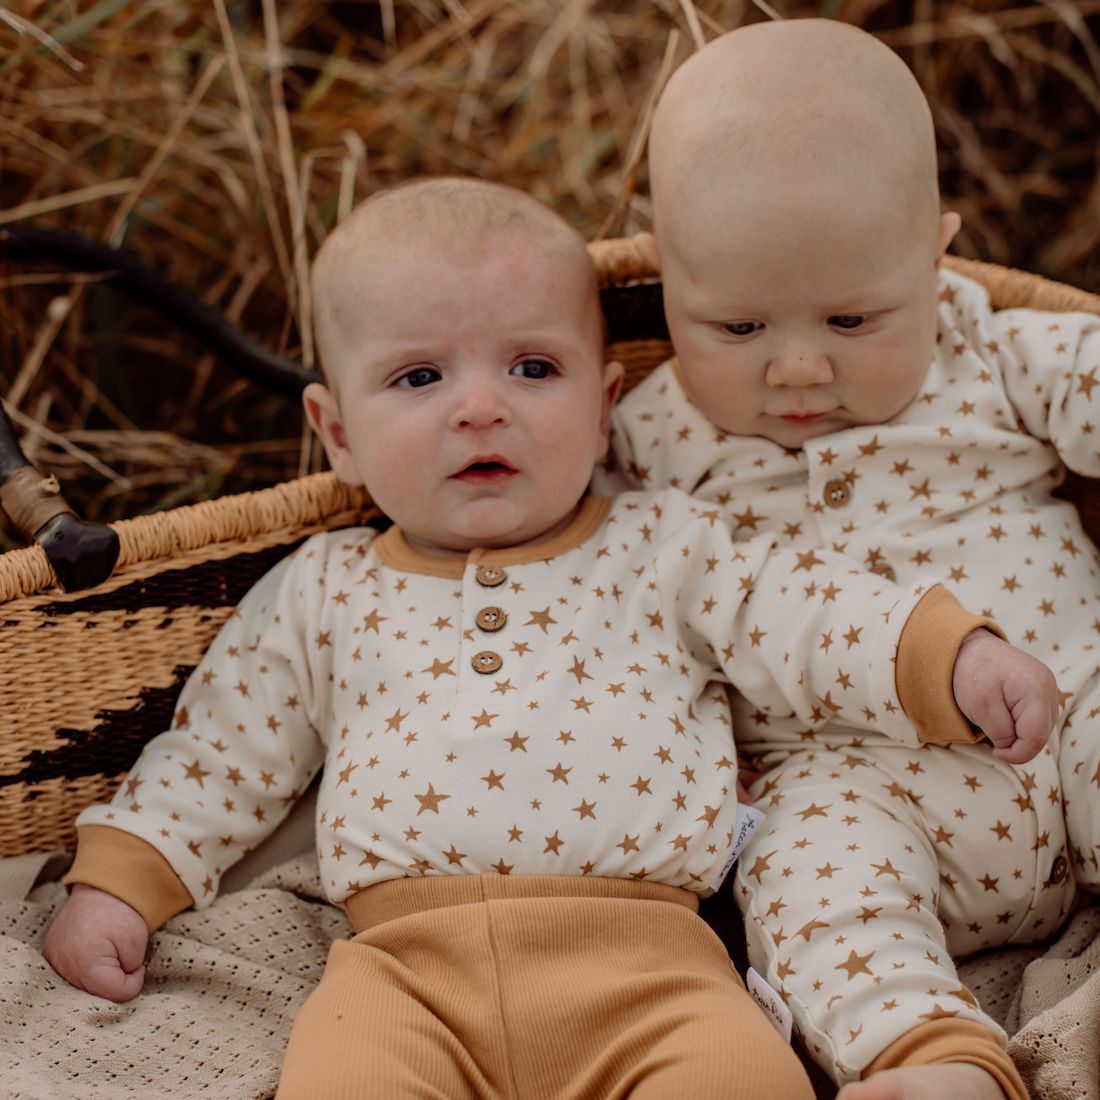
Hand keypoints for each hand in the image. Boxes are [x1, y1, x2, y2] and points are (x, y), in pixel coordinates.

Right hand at [42, 884, 148, 1001]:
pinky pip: (69, 975)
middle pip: (96, 994)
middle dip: (115, 980)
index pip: (116, 993)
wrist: (101, 886)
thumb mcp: (137, 942)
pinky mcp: (50, 954)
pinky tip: (94, 955)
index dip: (134, 981)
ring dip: (99, 977)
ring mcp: (53, 961)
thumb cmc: (121, 912)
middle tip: (124, 958)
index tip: (138, 964)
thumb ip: (130, 971)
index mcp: (88, 964)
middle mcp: (63, 966)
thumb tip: (120, 984)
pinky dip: (85, 971)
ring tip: (108, 953)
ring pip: (82, 987)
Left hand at [952, 628, 1059, 764]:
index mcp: (1036, 692)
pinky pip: (1037, 716)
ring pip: (1040, 727)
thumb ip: (1000, 732)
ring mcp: (1049, 687)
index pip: (1035, 739)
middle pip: (1040, 735)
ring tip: (995, 716)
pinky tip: (1003, 710)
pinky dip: (1021, 721)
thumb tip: (1013, 748)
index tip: (995, 752)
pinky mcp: (1043, 688)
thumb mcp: (980, 706)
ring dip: (1018, 731)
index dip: (1016, 754)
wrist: (968, 646)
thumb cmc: (971, 674)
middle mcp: (1049, 689)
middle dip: (1016, 742)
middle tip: (990, 732)